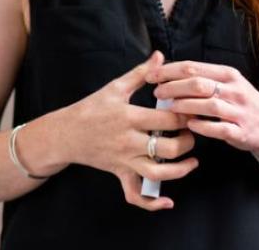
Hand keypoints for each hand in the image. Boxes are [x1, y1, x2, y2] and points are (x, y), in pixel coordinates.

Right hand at [62, 51, 198, 210]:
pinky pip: (136, 195)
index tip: (194, 111)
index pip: (168, 120)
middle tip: (192, 132)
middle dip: (188, 141)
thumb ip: (140, 73)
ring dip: (181, 170)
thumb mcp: (114, 88)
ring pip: (159, 173)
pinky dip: (152, 203)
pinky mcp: (120, 173)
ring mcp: (124, 160)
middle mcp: (128, 141)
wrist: (65, 134)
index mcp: (128, 117)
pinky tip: (168, 201)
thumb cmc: (90, 108)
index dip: (186, 116)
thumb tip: (160, 56)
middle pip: (169, 148)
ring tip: (192, 160)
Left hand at [146, 60, 258, 160]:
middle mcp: (234, 90)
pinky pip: (219, 128)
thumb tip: (166, 72)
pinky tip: (189, 125)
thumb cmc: (242, 103)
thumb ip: (202, 78)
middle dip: (173, 87)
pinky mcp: (241, 131)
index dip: (168, 70)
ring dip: (185, 105)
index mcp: (228, 75)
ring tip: (169, 108)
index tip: (150, 75)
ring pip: (208, 104)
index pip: (193, 67)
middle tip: (157, 92)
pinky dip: (202, 126)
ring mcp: (239, 111)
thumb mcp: (227, 84)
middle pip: (198, 84)